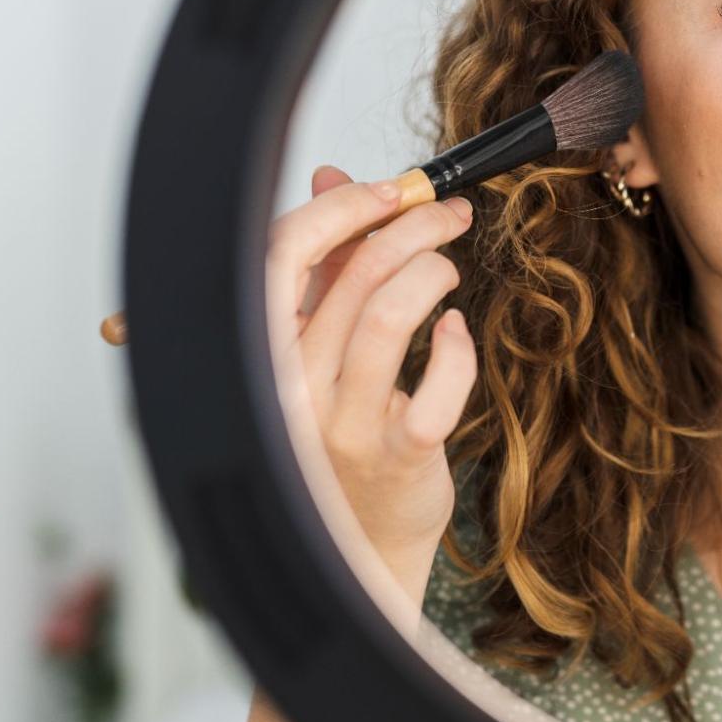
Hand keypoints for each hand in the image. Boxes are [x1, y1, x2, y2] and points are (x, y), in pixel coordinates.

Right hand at [265, 164, 476, 602]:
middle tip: (449, 216)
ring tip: (449, 269)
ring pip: (389, 313)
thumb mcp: (322, 345)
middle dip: (411, 226)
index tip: (394, 191)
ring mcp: (342, 421)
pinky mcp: (397, 454)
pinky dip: (456, 347)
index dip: (344, 207)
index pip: (283, 253)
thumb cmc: (343, 434)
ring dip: (432, 272)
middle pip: (352, 272)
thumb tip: (331, 179)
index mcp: (264, 349)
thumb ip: (325, 266)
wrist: (361, 542)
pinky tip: (455, 334)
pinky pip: (437, 382)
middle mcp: (291, 384)